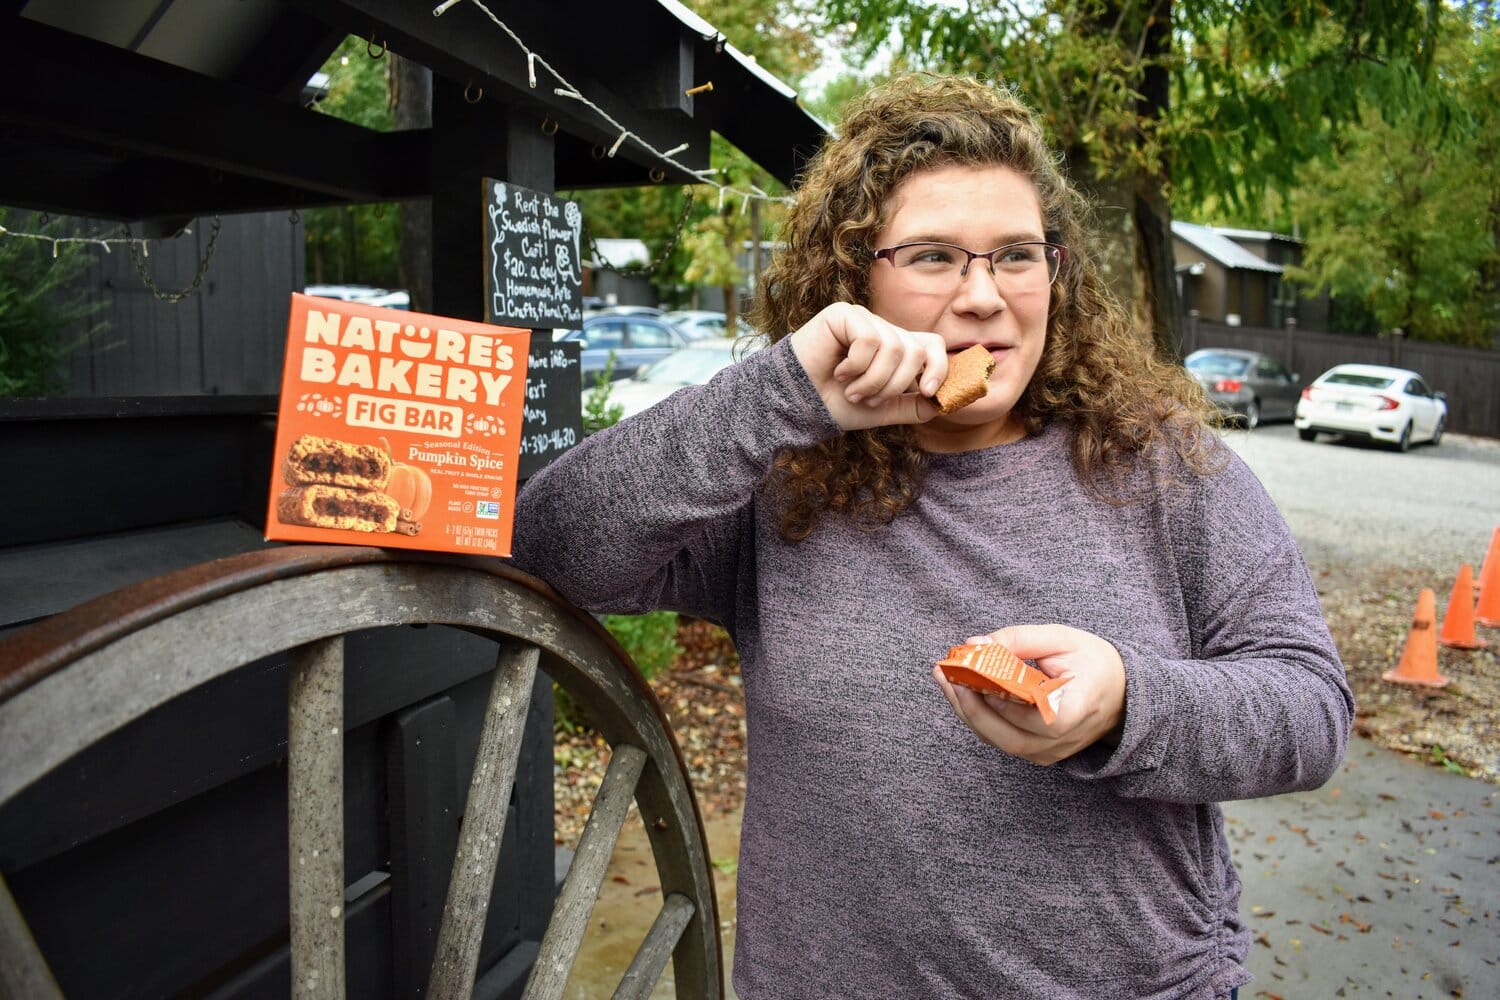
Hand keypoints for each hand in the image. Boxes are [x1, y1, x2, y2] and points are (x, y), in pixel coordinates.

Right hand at [788, 302, 947, 430]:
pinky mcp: (844, 314)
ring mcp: (864, 320)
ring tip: (851, 390)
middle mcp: (883, 330)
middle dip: (894, 384)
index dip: (938, 367)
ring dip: (872, 380)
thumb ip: (912, 406)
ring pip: (893, 348)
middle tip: (868, 398)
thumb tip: (942, 404)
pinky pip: (869, 340)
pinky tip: (838, 372)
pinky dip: (856, 365)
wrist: (799, 403)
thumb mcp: (882, 410)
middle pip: (914, 350)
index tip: (929, 392)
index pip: (932, 345)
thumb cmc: (836, 404)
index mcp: (896, 349)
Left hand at [932, 624, 1126, 765]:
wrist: (1122, 692)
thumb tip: (976, 644)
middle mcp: (1062, 741)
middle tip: (945, 674)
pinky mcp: (1039, 753)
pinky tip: (962, 693)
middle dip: (969, 704)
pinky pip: (1002, 740)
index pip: (1030, 713)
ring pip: (999, 741)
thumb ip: (1019, 639)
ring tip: (946, 680)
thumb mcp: (1062, 638)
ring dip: (967, 711)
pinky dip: (979, 718)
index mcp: (1074, 711)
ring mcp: (1050, 753)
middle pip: (1007, 735)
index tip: (969, 668)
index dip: (996, 695)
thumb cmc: (1094, 662)